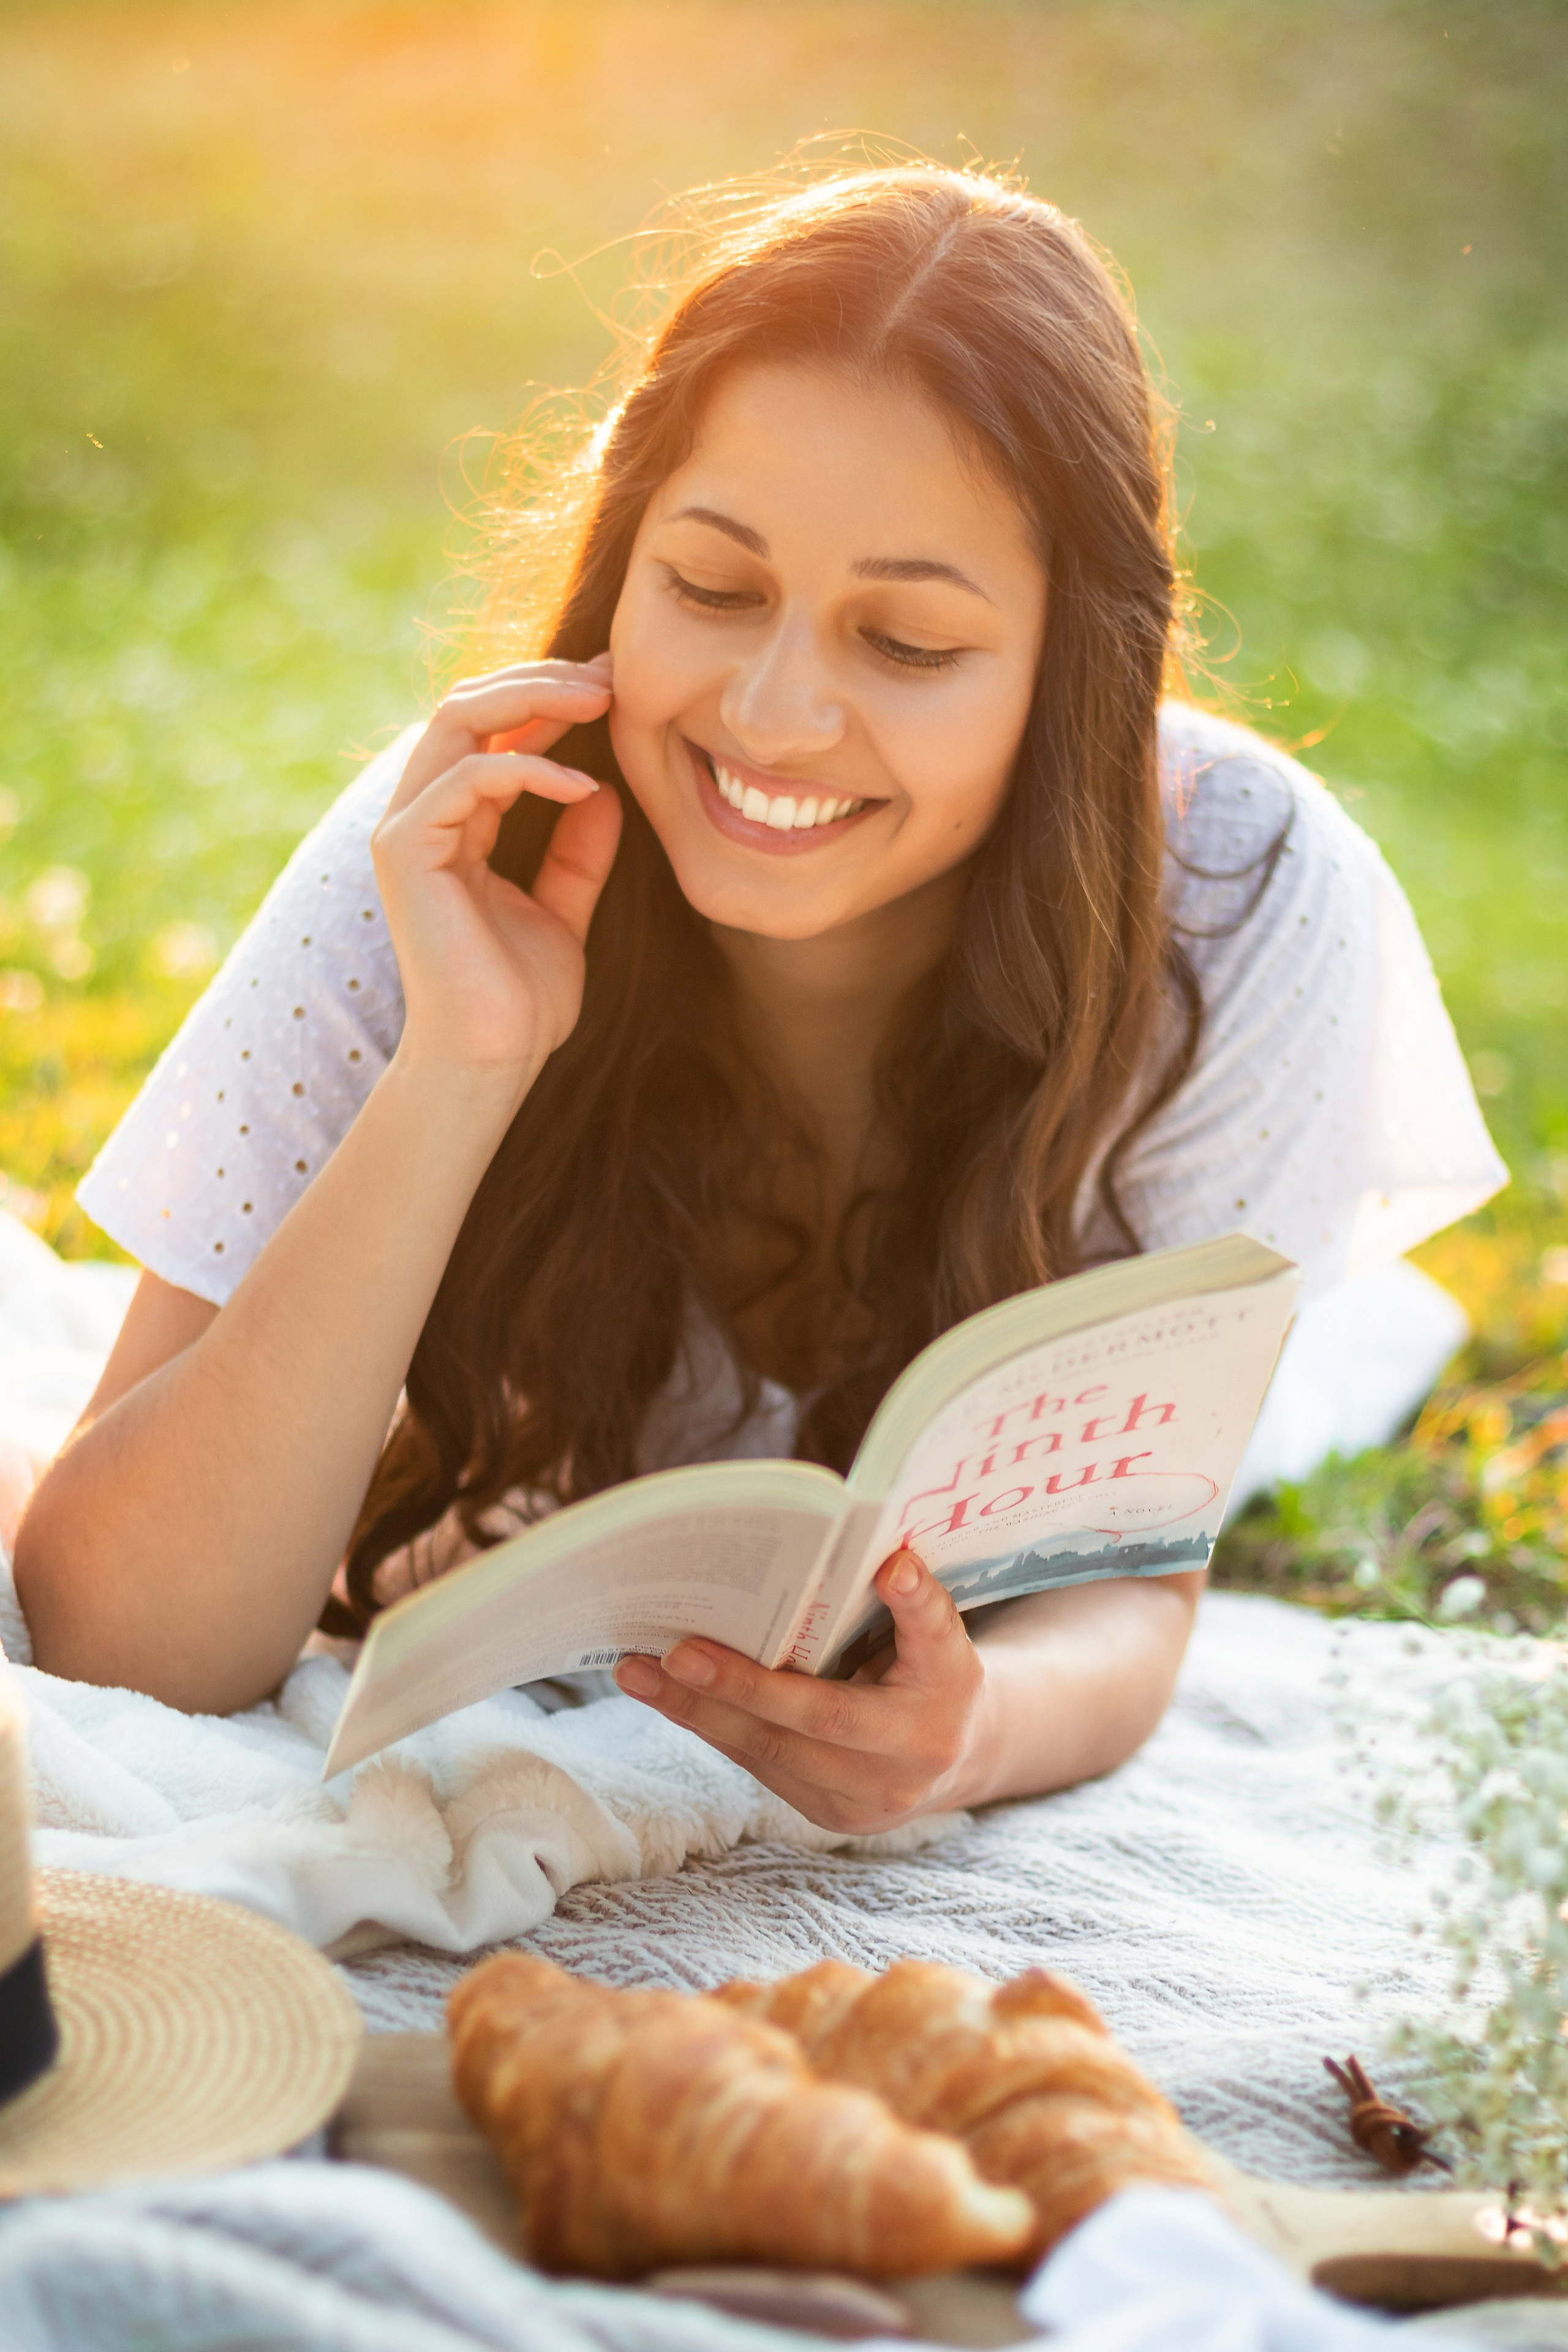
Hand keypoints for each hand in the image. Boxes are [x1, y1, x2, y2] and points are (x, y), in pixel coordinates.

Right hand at [373, 655, 621, 1089]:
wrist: (492, 1061)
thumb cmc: (521, 1000)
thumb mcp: (564, 911)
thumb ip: (579, 852)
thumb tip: (603, 790)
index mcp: (454, 824)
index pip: (492, 730)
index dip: (550, 698)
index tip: (617, 687)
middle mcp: (421, 816)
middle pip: (468, 706)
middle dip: (542, 680)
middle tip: (611, 677)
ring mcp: (406, 830)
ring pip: (457, 720)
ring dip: (533, 699)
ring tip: (600, 703)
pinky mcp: (405, 852)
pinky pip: (464, 777)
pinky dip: (527, 768)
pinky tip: (582, 785)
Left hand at [612, 1549, 992, 1834]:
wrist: (956, 1758)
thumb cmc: (934, 1674)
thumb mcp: (940, 1635)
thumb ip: (916, 1603)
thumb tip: (889, 1559)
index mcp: (948, 1693)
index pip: (934, 1643)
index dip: (914, 1607)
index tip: (892, 1567)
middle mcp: (910, 1756)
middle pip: (821, 1718)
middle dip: (741, 1684)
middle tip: (676, 1650)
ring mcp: (865, 1798)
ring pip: (771, 1752)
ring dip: (698, 1709)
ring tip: (636, 1673)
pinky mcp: (826, 1814)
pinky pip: (760, 1765)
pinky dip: (710, 1725)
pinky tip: (665, 1695)